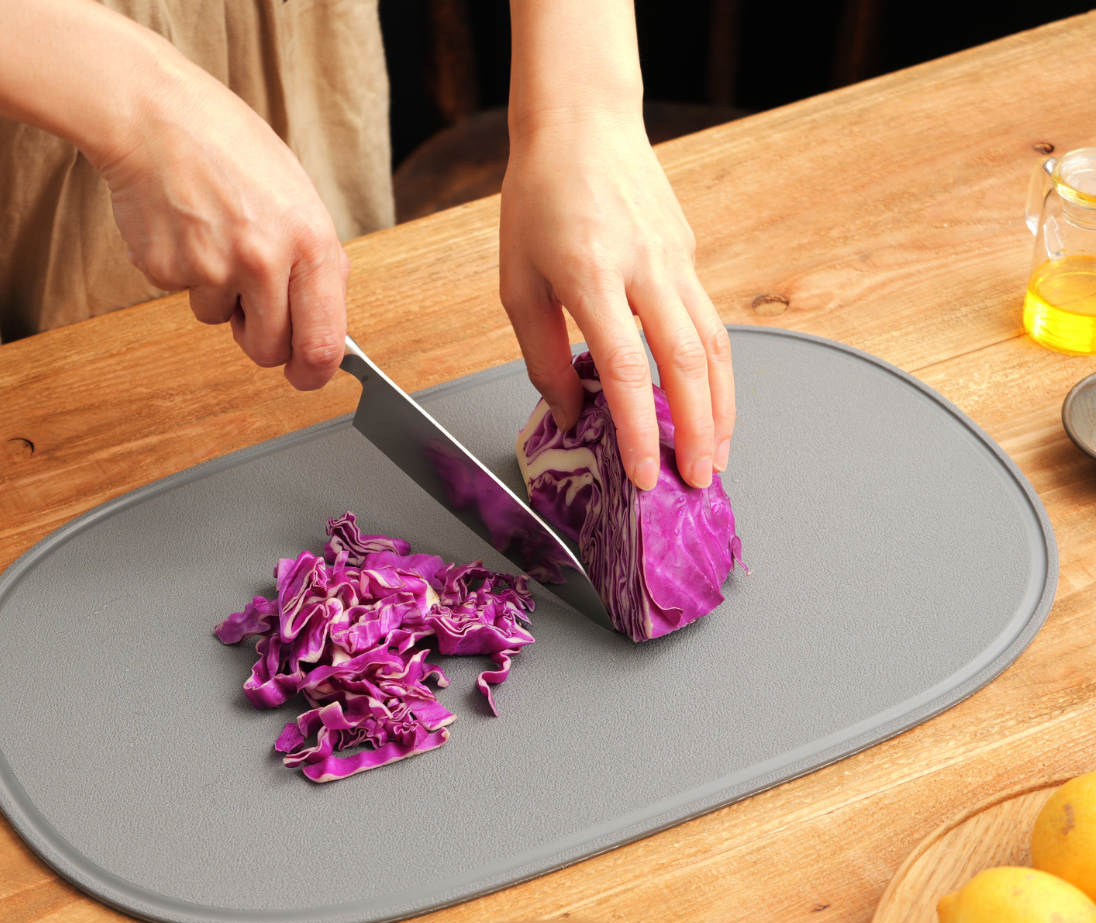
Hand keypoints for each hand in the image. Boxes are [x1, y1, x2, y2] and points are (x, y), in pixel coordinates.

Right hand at [96, 61, 348, 389]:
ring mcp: (214, 268)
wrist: (153, 113)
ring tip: (213, 232)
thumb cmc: (230, 148)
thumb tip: (326, 324)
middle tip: (250, 307)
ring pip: (221, 321)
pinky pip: (183, 295)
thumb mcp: (297, 199)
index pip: (323, 342)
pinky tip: (184, 226)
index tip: (306, 377)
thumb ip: (314, 263)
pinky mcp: (168, 270)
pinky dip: (184, 271)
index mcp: (311, 243)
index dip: (314, 372)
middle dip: (261, 340)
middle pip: (270, 349)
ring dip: (218, 295)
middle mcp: (266, 260)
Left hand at [499, 112, 733, 489]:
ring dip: (722, 409)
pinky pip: (711, 323)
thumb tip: (572, 415)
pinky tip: (711, 405)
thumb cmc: (538, 201)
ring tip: (718, 456)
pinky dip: (716, 374)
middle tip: (700, 481)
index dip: (639, 430)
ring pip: (715, 346)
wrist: (581, 123)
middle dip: (699, 431)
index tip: (644, 475)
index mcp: (591, 274)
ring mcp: (675, 259)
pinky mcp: (689, 256)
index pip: (624, 369)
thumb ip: (542, 357)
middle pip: (688, 363)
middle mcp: (644, 267)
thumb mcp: (517, 283)